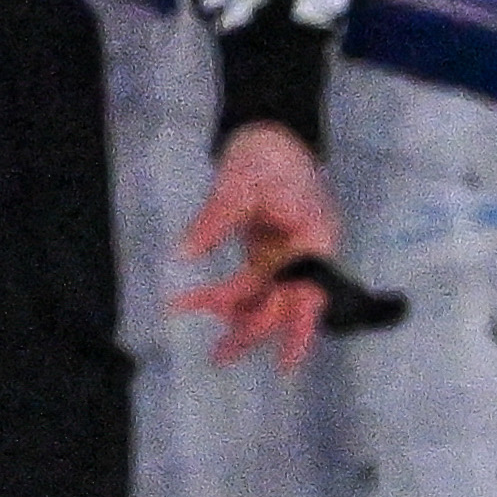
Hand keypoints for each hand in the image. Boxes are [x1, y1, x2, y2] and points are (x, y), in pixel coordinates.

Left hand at [170, 122, 342, 366]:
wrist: (271, 129)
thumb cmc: (264, 154)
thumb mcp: (235, 185)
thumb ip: (212, 222)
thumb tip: (183, 255)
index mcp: (313, 244)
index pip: (305, 297)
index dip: (296, 335)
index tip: (285, 367)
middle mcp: (306, 257)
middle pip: (282, 305)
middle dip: (251, 332)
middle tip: (218, 358)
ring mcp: (288, 255)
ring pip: (265, 298)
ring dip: (236, 318)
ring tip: (207, 340)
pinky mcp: (270, 251)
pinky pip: (252, 282)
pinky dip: (231, 295)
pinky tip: (206, 304)